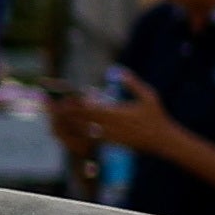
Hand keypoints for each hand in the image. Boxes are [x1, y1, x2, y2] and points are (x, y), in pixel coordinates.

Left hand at [54, 90, 169, 154]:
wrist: (162, 141)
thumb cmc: (157, 117)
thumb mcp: (149, 96)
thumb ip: (132, 83)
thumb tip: (116, 70)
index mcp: (116, 115)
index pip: (89, 111)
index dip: (74, 106)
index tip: (62, 100)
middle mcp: (110, 128)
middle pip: (81, 122)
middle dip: (65, 114)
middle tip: (51, 107)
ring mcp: (109, 137)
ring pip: (83, 132)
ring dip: (68, 125)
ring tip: (55, 118)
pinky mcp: (111, 143)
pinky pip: (90, 139)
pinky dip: (79, 133)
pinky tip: (72, 127)